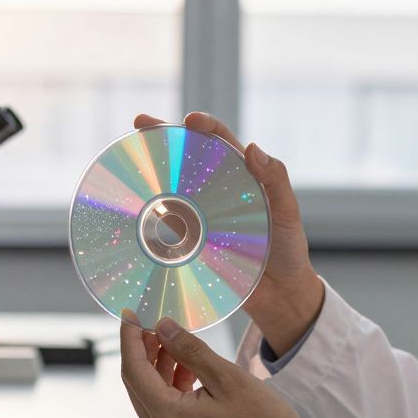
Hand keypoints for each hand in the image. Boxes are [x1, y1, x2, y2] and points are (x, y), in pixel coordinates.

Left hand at [120, 310, 329, 417]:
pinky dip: (172, 388)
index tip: (131, 313)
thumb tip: (163, 327)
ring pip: (152, 399)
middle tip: (155, 322)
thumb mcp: (228, 378)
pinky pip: (167, 413)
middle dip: (143, 351)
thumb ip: (190, 350)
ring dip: (159, 368)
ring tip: (176, 341)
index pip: (133, 371)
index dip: (129, 338)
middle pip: (138, 386)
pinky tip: (189, 369)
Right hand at [133, 112, 325, 353]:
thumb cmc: (288, 250)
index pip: (219, 142)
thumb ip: (276, 181)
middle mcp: (215, 193)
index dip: (204, 126)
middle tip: (140, 125)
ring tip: (129, 159)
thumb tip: (253, 147)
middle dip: (161, 138)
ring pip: (170, 188)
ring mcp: (199, 217)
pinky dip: (148, 213)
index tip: (190, 120)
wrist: (278, 296)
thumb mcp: (287, 213)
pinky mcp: (188, 242)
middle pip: (185, 158)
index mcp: (241, 177)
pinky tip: (132, 206)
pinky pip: (165, 224)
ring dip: (149, 174)